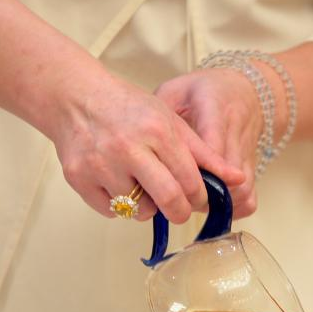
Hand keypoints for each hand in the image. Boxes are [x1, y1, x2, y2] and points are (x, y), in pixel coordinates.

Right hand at [47, 74, 243, 222]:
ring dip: (146, 206)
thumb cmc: (126, 109)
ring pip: (138, 210)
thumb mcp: (169, 120)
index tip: (197, 198)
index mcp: (156, 131)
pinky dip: (119, 206)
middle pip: (168, 200)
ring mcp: (100, 165)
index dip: (199, 197)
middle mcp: (128, 148)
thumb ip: (203, 152)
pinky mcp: (79, 178)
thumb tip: (236, 179)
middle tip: (178, 209)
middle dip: (180, 212)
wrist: (76, 99)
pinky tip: (117, 183)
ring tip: (141, 186)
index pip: (190, 180)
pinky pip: (111, 211)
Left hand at [156, 68, 264, 218]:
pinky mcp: (252, 167)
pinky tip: (211, 209)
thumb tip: (140, 137)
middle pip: (228, 176)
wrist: (245, 90)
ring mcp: (248, 153)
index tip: (175, 186)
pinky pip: (250, 198)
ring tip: (190, 205)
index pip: (212, 146)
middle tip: (176, 201)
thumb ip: (159, 110)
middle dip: (202, 195)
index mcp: (216, 109)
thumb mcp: (177, 90)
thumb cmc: (204, 91)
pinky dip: (232, 210)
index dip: (196, 172)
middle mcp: (237, 132)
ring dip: (215, 205)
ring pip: (242, 191)